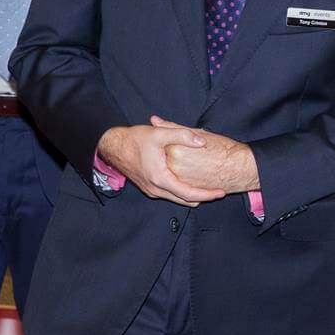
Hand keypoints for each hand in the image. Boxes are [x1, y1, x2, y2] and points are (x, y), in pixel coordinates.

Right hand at [97, 122, 224, 206]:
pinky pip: (170, 194)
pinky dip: (182, 192)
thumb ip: (183, 135)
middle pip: (184, 200)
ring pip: (177, 199)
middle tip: (219, 192)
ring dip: (192, 195)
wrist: (113, 146)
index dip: (206, 194)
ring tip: (209, 189)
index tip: (221, 192)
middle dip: (202, 197)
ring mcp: (151, 190)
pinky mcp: (149, 187)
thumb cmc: (135, 140)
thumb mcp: (160, 134)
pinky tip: (191, 184)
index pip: (188, 194)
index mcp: (160, 179)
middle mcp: (155, 189)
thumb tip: (202, 142)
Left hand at [154, 117, 259, 194]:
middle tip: (193, 153)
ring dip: (179, 166)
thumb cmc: (223, 148)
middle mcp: (173, 167)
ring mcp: (179, 181)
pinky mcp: (186, 190)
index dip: (174, 141)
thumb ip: (173, 127)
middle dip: (175, 155)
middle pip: (166, 158)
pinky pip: (179, 182)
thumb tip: (154, 120)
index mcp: (175, 149)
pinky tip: (196, 171)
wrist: (240, 168)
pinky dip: (184, 176)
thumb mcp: (198, 132)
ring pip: (172, 171)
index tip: (184, 143)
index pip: (163, 143)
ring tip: (195, 162)